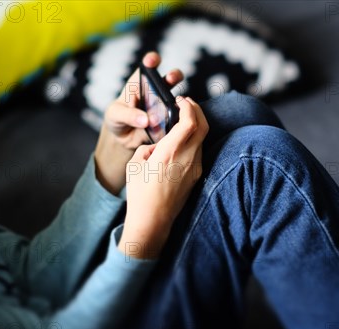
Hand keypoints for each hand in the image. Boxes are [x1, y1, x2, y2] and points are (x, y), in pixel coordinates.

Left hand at [94, 52, 183, 194]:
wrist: (123, 139)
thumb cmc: (117, 119)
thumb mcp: (115, 114)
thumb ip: (128, 115)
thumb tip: (146, 120)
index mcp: (140, 83)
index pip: (149, 66)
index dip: (152, 60)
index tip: (152, 61)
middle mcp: (156, 92)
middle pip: (171, 78)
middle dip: (174, 76)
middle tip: (171, 79)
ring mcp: (165, 106)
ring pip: (179, 99)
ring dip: (181, 100)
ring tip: (177, 104)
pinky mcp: (170, 121)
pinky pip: (177, 119)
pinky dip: (179, 120)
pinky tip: (177, 124)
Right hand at [119, 97, 208, 258]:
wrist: (153, 220)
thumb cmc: (140, 193)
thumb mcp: (135, 164)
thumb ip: (147, 148)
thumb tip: (157, 145)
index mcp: (170, 152)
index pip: (190, 121)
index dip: (189, 106)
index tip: (180, 100)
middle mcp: (187, 158)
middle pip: (203, 126)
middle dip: (197, 110)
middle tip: (186, 103)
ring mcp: (195, 168)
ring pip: (203, 138)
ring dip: (196, 125)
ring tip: (184, 119)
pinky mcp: (197, 176)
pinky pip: (199, 151)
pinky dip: (194, 139)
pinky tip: (184, 139)